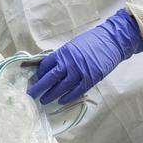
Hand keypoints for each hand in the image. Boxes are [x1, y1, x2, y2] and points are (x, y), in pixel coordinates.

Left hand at [27, 9, 142, 104]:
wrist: (111, 41)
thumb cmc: (92, 41)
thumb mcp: (73, 45)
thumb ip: (63, 56)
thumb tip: (53, 67)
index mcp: (63, 52)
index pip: (46, 65)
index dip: (40, 73)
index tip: (36, 79)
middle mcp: (69, 63)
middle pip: (50, 78)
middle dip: (39, 87)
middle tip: (30, 95)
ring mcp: (79, 72)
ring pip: (61, 87)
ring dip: (51, 95)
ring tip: (44, 100)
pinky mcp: (90, 79)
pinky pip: (76, 91)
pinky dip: (68, 97)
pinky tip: (61, 101)